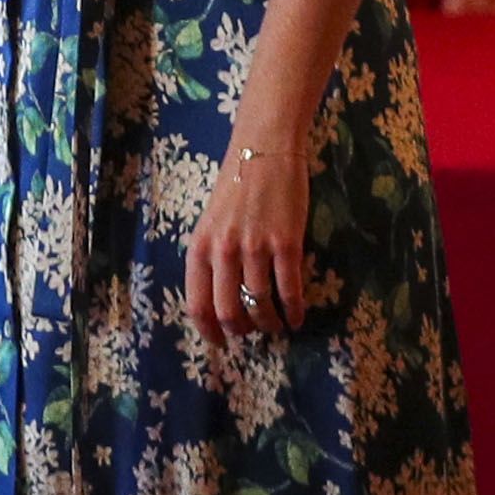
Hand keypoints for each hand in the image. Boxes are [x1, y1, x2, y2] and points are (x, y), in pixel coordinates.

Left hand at [184, 136, 307, 343]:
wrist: (264, 151)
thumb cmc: (236, 188)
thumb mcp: (210, 224)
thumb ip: (211, 259)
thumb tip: (220, 300)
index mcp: (199, 248)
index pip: (197, 305)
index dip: (209, 331)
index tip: (221, 343)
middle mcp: (223, 252)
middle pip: (229, 312)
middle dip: (242, 331)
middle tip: (252, 333)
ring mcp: (255, 248)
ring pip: (259, 305)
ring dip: (269, 324)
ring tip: (276, 326)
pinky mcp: (287, 243)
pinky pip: (289, 290)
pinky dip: (294, 311)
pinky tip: (297, 318)